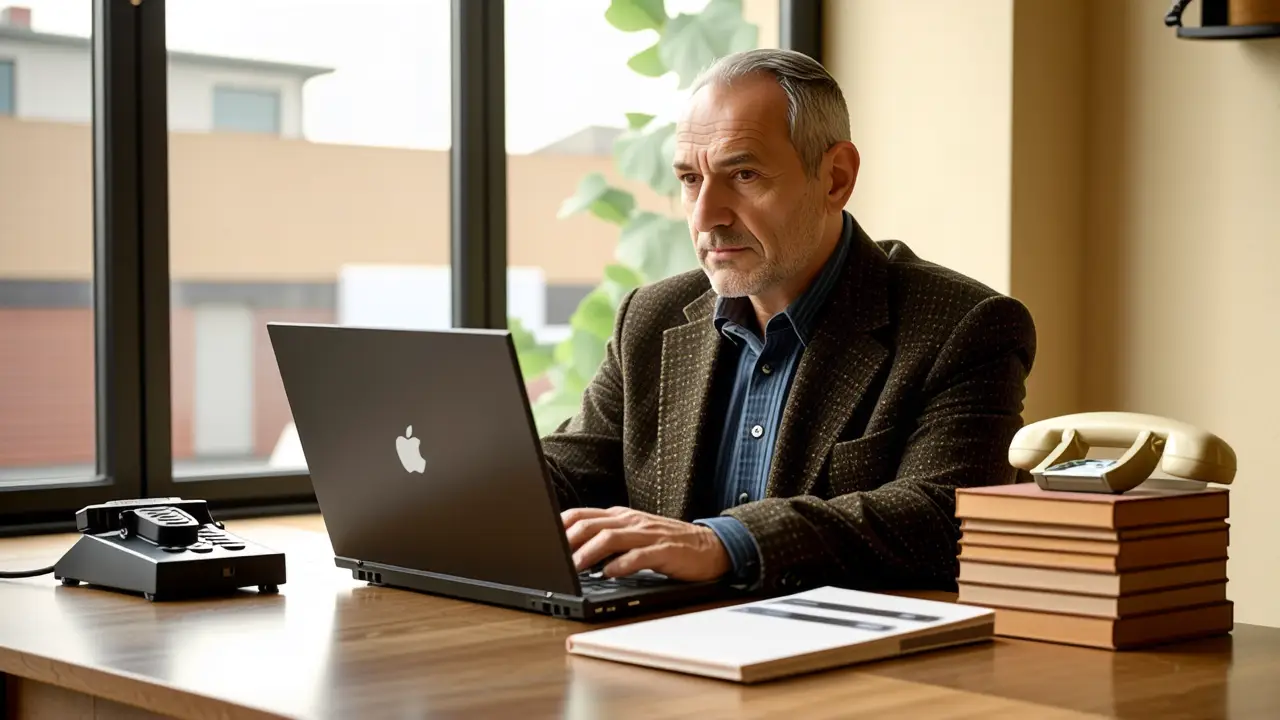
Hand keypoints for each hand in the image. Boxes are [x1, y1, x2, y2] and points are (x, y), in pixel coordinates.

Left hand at [561, 506, 730, 581]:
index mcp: (621, 516)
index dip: (559, 526)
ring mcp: (648, 534)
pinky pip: (640, 555)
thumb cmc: (668, 544)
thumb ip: (607, 537)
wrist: (711, 546)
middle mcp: (631, 521)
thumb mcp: (634, 535)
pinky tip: (610, 574)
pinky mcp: (665, 551)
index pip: (581, 514)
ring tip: (574, 568)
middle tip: (552, 558)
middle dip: (568, 541)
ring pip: (610, 537)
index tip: (542, 540)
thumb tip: (571, 549)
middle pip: (591, 524)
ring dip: (588, 553)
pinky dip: (621, 564)